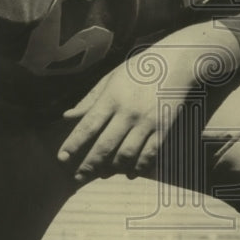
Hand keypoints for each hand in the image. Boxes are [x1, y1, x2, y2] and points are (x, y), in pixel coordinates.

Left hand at [57, 52, 194, 183]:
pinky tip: (130, 173)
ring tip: (103, 175)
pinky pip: (149, 154)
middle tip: (79, 176)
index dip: (74, 143)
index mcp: (112, 97)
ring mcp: (147, 122)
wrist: (177, 63)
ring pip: (126, 154)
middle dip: (90, 164)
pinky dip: (138, 167)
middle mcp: (128, 112)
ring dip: (113, 168)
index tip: (62, 157)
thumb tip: (67, 116)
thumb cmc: (139, 69)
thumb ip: (90, 99)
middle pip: (105, 145)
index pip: (88, 125)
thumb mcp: (111, 78)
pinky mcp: (164, 128)